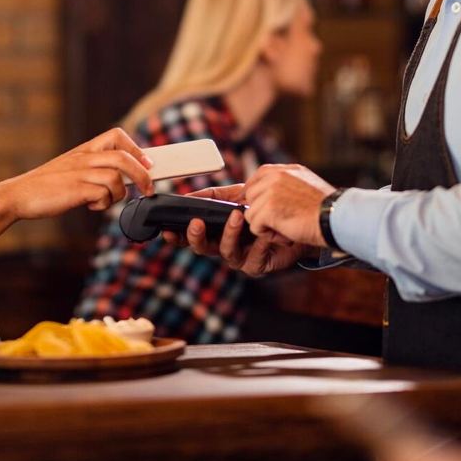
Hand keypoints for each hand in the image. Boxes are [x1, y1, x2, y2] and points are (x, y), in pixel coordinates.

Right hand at [0, 128, 153, 219]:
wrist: (18, 195)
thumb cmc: (45, 185)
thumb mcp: (70, 169)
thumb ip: (92, 169)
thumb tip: (120, 179)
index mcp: (83, 149)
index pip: (116, 135)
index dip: (136, 148)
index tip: (147, 162)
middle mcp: (83, 157)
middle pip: (124, 157)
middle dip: (142, 174)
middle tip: (149, 188)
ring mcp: (79, 173)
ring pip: (116, 177)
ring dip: (119, 194)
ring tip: (106, 201)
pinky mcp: (76, 190)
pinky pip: (103, 194)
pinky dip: (103, 204)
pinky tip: (91, 206)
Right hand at [160, 184, 308, 276]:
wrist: (294, 221)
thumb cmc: (263, 208)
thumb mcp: (237, 195)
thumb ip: (215, 195)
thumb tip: (190, 196)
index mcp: (215, 232)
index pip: (191, 236)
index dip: (176, 236)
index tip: (166, 229)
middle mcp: (224, 246)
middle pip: (202, 248)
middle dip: (196, 237)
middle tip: (196, 222)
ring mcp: (240, 257)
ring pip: (226, 252)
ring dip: (229, 233)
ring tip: (237, 216)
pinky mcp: (258, 265)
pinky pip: (252, 259)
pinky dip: (256, 245)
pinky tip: (261, 234)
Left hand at [241, 164, 335, 247]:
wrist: (335, 218)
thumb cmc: (326, 208)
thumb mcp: (306, 184)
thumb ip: (286, 183)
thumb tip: (266, 193)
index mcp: (285, 170)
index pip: (257, 177)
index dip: (255, 194)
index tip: (260, 207)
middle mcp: (275, 176)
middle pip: (250, 195)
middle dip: (260, 211)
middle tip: (279, 222)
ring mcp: (270, 191)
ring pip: (250, 212)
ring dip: (264, 225)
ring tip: (284, 229)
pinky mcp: (267, 209)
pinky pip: (254, 225)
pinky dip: (267, 234)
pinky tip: (283, 234)